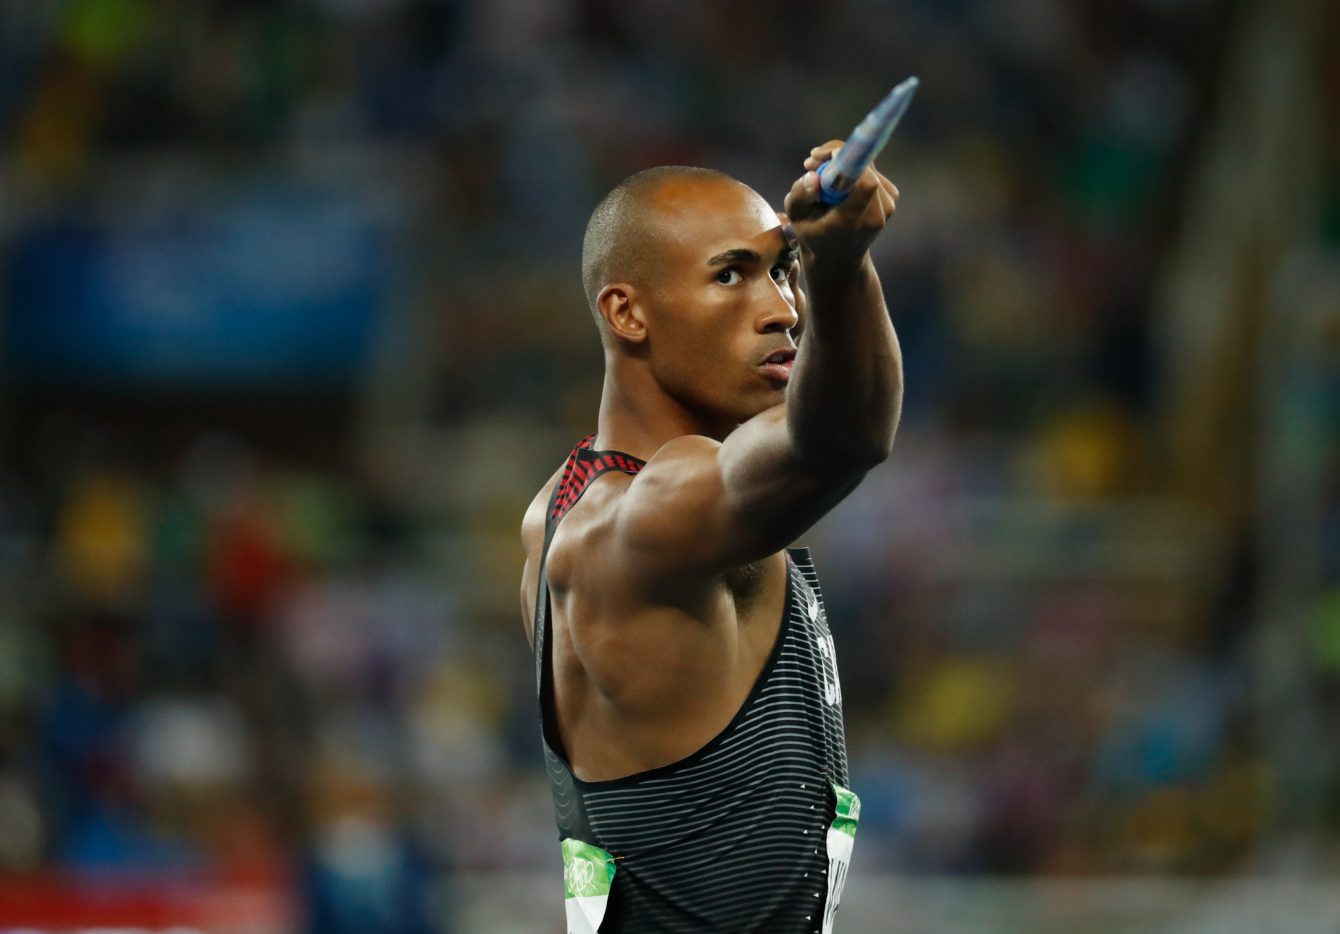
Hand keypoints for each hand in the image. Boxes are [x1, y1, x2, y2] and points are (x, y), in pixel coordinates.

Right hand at [782, 139, 898, 270]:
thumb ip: (800, 196)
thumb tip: (813, 175)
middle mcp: (876, 215)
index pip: (866, 183)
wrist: (840, 257)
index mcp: (853, 221)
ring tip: (821, 180)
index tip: (823, 155)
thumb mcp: (797, 219)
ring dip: (843, 165)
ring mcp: (888, 206)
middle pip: (865, 170)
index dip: (848, 162)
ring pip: (866, 166)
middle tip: (811, 163)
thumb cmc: (814, 235)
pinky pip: (870, 170)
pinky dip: (853, 170)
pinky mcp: (891, 197)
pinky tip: (838, 186)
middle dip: (837, 158)